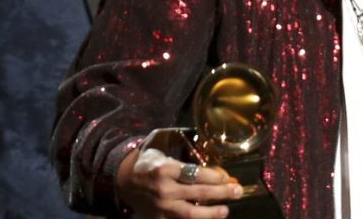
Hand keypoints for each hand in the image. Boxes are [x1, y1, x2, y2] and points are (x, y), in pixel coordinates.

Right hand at [116, 148, 242, 217]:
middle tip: (237, 191)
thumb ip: (184, 153)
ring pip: (190, 213)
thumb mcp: (163, 150)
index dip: (214, 176)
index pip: (195, 173)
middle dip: (221, 192)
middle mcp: (163, 189)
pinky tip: (208, 218)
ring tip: (225, 211)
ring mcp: (161, 207)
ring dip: (211, 213)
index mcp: (165, 169)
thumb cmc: (149, 162)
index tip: (226, 177)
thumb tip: (211, 152)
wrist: (124, 180)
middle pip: (198, 192)